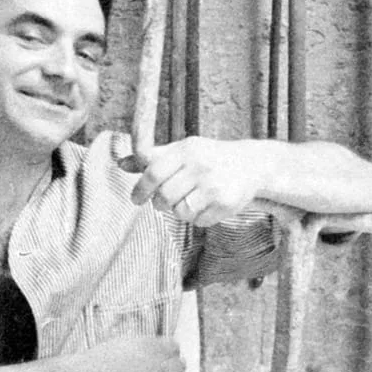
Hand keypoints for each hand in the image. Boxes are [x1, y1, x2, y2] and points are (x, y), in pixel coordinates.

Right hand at [66, 335, 187, 371]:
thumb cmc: (98, 359)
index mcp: (149, 346)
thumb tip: (159, 347)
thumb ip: (144, 344)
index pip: (174, 346)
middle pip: (180, 365)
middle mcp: (154, 364)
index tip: (167, 357)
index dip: (172, 352)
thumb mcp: (123, 342)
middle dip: (175, 368)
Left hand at [126, 137, 267, 226]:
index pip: (153, 172)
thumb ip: (153, 158)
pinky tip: (207, 206)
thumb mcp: (183, 151)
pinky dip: (198, 218)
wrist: (251, 165)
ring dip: (180, 211)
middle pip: (164, 197)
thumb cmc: (208, 158)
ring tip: (189, 201)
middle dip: (159, 204)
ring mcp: (214, 185)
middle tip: (162, 203)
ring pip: (181, 212)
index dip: (140, 189)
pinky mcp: (226, 203)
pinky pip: (199, 221)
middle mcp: (200, 166)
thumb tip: (120, 163)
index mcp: (186, 149)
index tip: (136, 200)